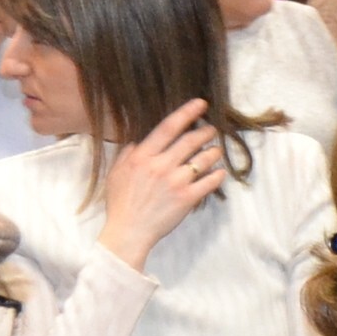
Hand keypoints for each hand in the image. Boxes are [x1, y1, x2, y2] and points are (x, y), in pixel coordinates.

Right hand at [96, 100, 227, 266]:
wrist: (128, 231)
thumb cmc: (121, 203)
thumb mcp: (116, 172)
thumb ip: (128, 153)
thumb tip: (139, 140)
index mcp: (143, 156)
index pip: (168, 127)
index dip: (187, 113)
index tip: (200, 103)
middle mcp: (161, 165)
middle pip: (190, 141)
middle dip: (205, 132)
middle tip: (211, 129)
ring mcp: (176, 182)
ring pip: (203, 159)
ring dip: (213, 152)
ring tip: (215, 150)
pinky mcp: (187, 198)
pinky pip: (209, 182)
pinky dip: (217, 175)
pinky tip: (220, 172)